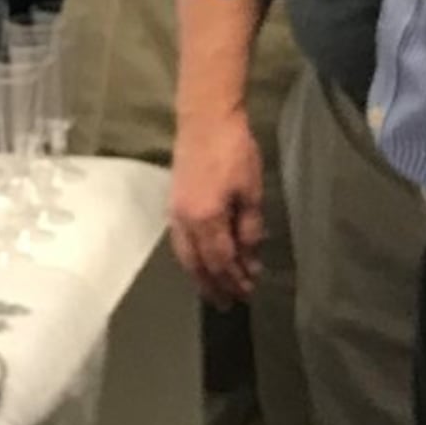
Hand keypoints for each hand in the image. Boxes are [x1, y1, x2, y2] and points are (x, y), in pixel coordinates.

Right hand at [167, 104, 266, 305]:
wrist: (206, 119)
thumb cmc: (235, 151)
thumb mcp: (251, 191)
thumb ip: (249, 227)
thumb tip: (250, 258)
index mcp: (206, 219)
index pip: (221, 261)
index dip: (235, 279)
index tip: (248, 293)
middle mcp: (185, 222)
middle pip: (198, 265)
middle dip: (213, 286)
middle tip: (226, 305)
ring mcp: (175, 213)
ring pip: (185, 256)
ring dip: (199, 276)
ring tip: (211, 290)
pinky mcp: (173, 204)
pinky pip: (180, 243)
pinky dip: (191, 259)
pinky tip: (199, 262)